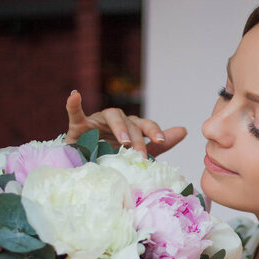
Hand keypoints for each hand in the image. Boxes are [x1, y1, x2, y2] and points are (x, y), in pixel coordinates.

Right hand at [65, 90, 186, 156]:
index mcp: (132, 127)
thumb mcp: (139, 151)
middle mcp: (117, 121)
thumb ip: (160, 142)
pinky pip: (76, 113)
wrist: (85, 163)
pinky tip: (75, 95)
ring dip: (119, 127)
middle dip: (137, 138)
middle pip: (131, 123)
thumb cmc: (113, 155)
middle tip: (141, 154)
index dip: (154, 131)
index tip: (161, 141)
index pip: (146, 125)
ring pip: (111, 116)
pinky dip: (74, 104)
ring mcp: (98, 121)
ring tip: (123, 142)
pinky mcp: (79, 125)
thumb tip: (184, 130)